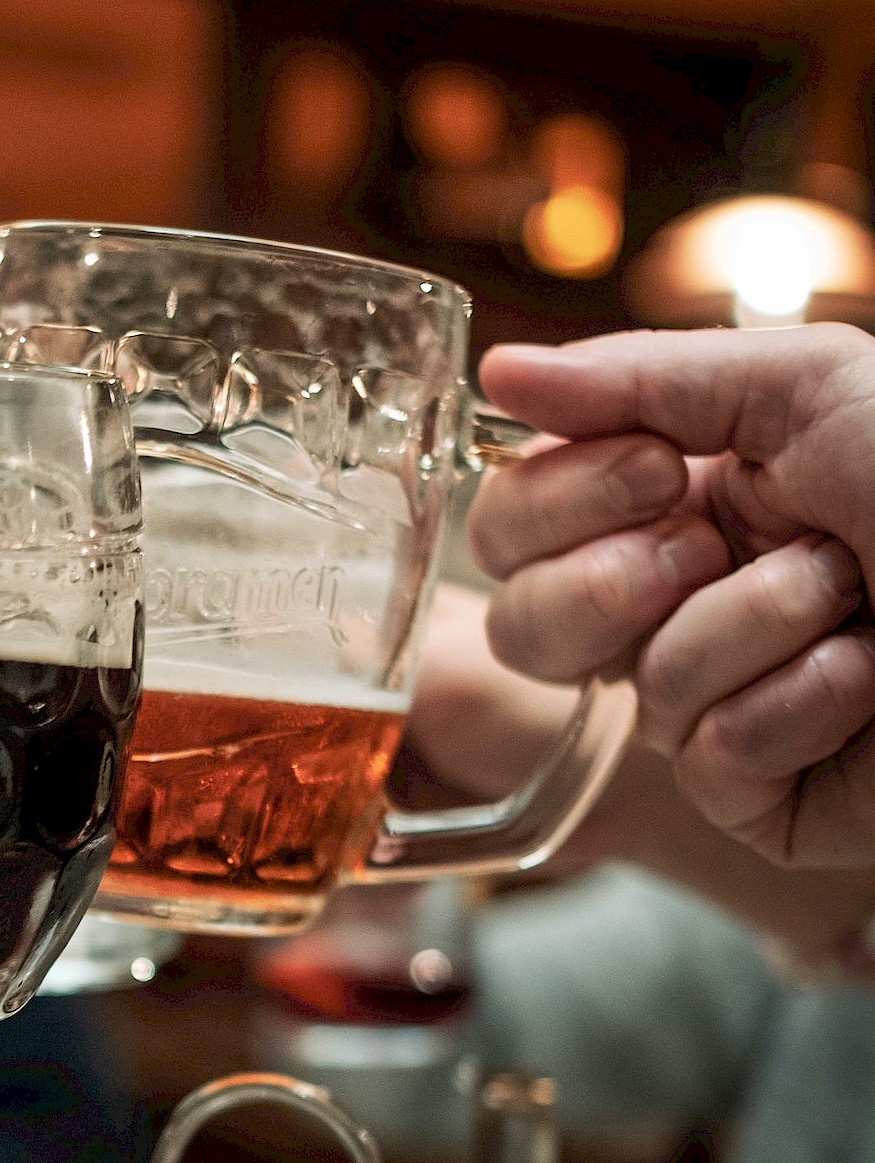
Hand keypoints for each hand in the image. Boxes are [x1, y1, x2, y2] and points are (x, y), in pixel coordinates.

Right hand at [467, 324, 874, 866]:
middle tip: (721, 541)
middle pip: (526, 626)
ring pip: (631, 690)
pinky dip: (801, 704)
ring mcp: (715, 706)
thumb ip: (634, 378)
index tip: (659, 469)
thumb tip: (495, 369)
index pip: (511, 525)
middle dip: (620, 578)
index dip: (556, 501)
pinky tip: (871, 680)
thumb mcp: (803, 385)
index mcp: (668, 507)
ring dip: (756, 624)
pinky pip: (710, 757)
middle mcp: (675, 607)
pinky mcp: (764, 796)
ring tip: (854, 602)